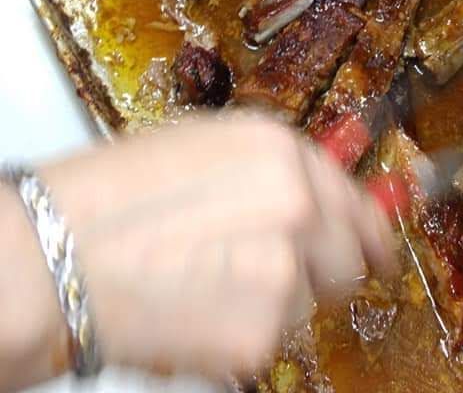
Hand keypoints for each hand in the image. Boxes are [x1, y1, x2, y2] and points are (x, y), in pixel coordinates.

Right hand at [38, 112, 393, 381]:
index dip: (367, 226)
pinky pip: (270, 339)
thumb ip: (272, 167)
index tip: (375, 245)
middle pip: (349, 257)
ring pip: (308, 302)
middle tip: (272, 275)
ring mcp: (285, 272)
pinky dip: (242, 335)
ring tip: (209, 283)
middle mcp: (298, 206)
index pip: (355, 197)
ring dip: (275, 301)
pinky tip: (196, 310)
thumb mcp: (205, 146)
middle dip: (321, 269)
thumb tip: (316, 192)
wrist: (63, 254)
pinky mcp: (261, 334)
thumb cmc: (117, 196)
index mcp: (283, 152)